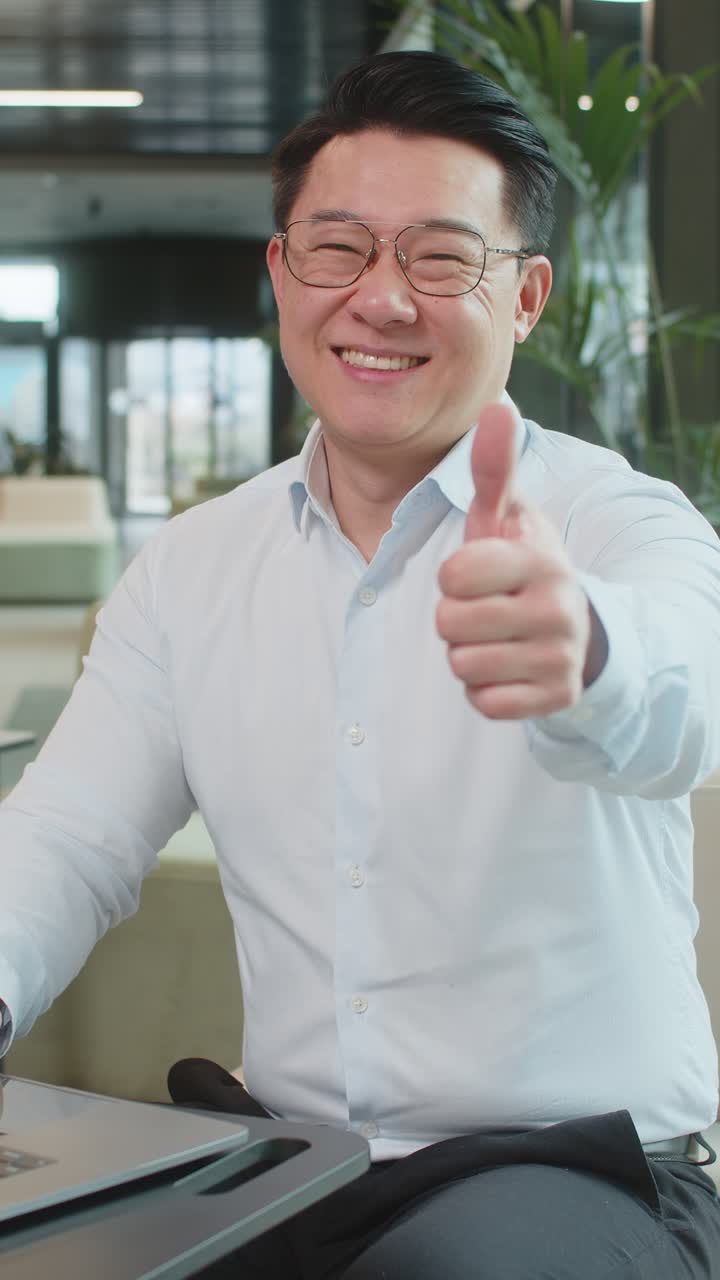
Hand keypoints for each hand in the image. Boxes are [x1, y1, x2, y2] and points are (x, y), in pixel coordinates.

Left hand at [436, 402, 603, 719]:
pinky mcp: (555, 698)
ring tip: (496, 637)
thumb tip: (498, 405)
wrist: (577, 628)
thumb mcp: (507, 519)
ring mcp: (559, 657)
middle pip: (449, 624)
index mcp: (541, 559)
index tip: (475, 573)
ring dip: (468, 654)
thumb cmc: (519, 565)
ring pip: (463, 665)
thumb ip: (494, 469)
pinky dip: (485, 689)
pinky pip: (484, 702)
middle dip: (454, 619)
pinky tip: (508, 667)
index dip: (452, 576)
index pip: (455, 575)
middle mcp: (558, 608)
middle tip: (485, 609)